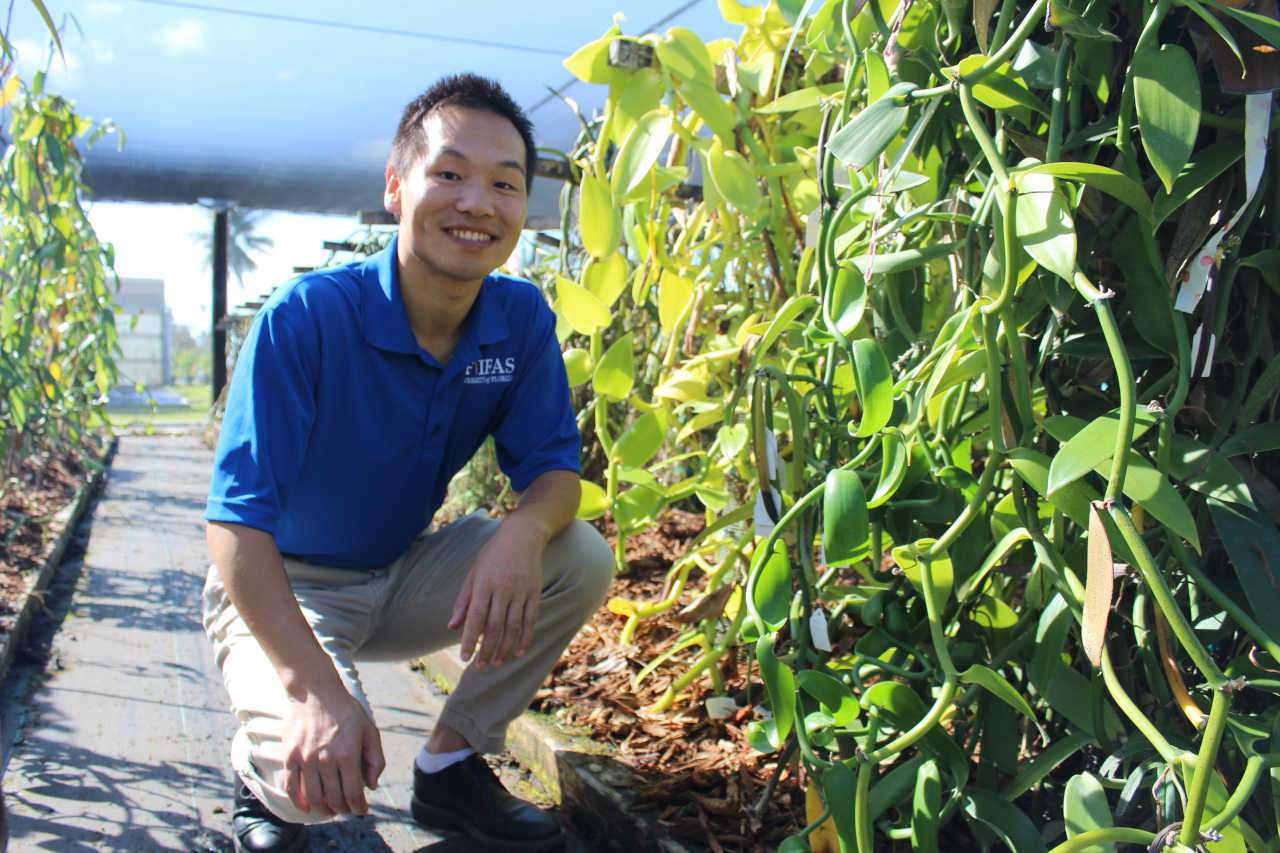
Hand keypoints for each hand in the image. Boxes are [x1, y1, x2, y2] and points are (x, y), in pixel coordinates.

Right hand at [281, 684, 385, 815]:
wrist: (316, 691)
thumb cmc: (346, 710)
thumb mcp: (369, 730)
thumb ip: (375, 759)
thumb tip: (372, 786)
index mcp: (348, 754)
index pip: (353, 793)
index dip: (358, 807)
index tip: (361, 810)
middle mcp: (326, 759)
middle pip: (334, 798)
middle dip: (343, 808)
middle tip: (347, 808)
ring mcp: (305, 759)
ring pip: (313, 797)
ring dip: (323, 808)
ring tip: (330, 808)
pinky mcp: (290, 756)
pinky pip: (291, 787)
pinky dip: (299, 802)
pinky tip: (307, 807)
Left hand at [449, 521, 543, 670]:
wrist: (523, 535)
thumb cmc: (492, 554)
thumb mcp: (473, 573)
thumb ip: (463, 601)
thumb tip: (452, 627)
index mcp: (484, 584)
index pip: (476, 617)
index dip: (470, 639)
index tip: (465, 657)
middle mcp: (503, 589)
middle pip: (495, 626)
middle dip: (487, 649)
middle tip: (480, 667)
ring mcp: (521, 591)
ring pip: (513, 626)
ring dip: (505, 647)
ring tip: (497, 662)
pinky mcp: (534, 592)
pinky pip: (530, 619)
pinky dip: (525, 637)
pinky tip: (519, 651)